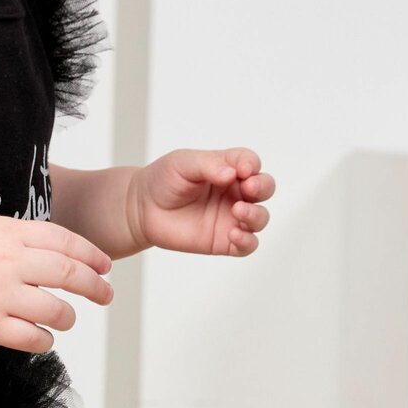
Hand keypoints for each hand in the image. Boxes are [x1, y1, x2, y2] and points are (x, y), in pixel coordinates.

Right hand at [0, 215, 114, 353]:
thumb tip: (75, 252)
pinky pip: (30, 338)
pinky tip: (44, 336)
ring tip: (67, 318)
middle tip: (105, 295)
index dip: (92, 255)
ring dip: (69, 317)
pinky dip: (45, 340)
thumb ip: (31, 236)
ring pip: (54, 310)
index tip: (104, 267)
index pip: (66, 242)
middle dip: (95, 286)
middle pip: (68, 273)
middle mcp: (9, 263)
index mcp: (13, 235)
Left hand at [127, 148, 274, 256]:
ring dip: (256, 214)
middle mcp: (234, 192)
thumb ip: (209, 165)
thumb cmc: (164, 180)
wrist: (142, 208)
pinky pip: (247, 245)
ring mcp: (231, 217)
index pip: (250, 163)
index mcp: (228, 168)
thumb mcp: (183, 163)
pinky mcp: (224, 240)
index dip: (251, 164)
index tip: (243, 169)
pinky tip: (234, 234)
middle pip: (265, 188)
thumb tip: (232, 173)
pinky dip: (247, 241)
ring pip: (260, 217)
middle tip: (248, 188)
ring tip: (237, 211)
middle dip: (262, 187)